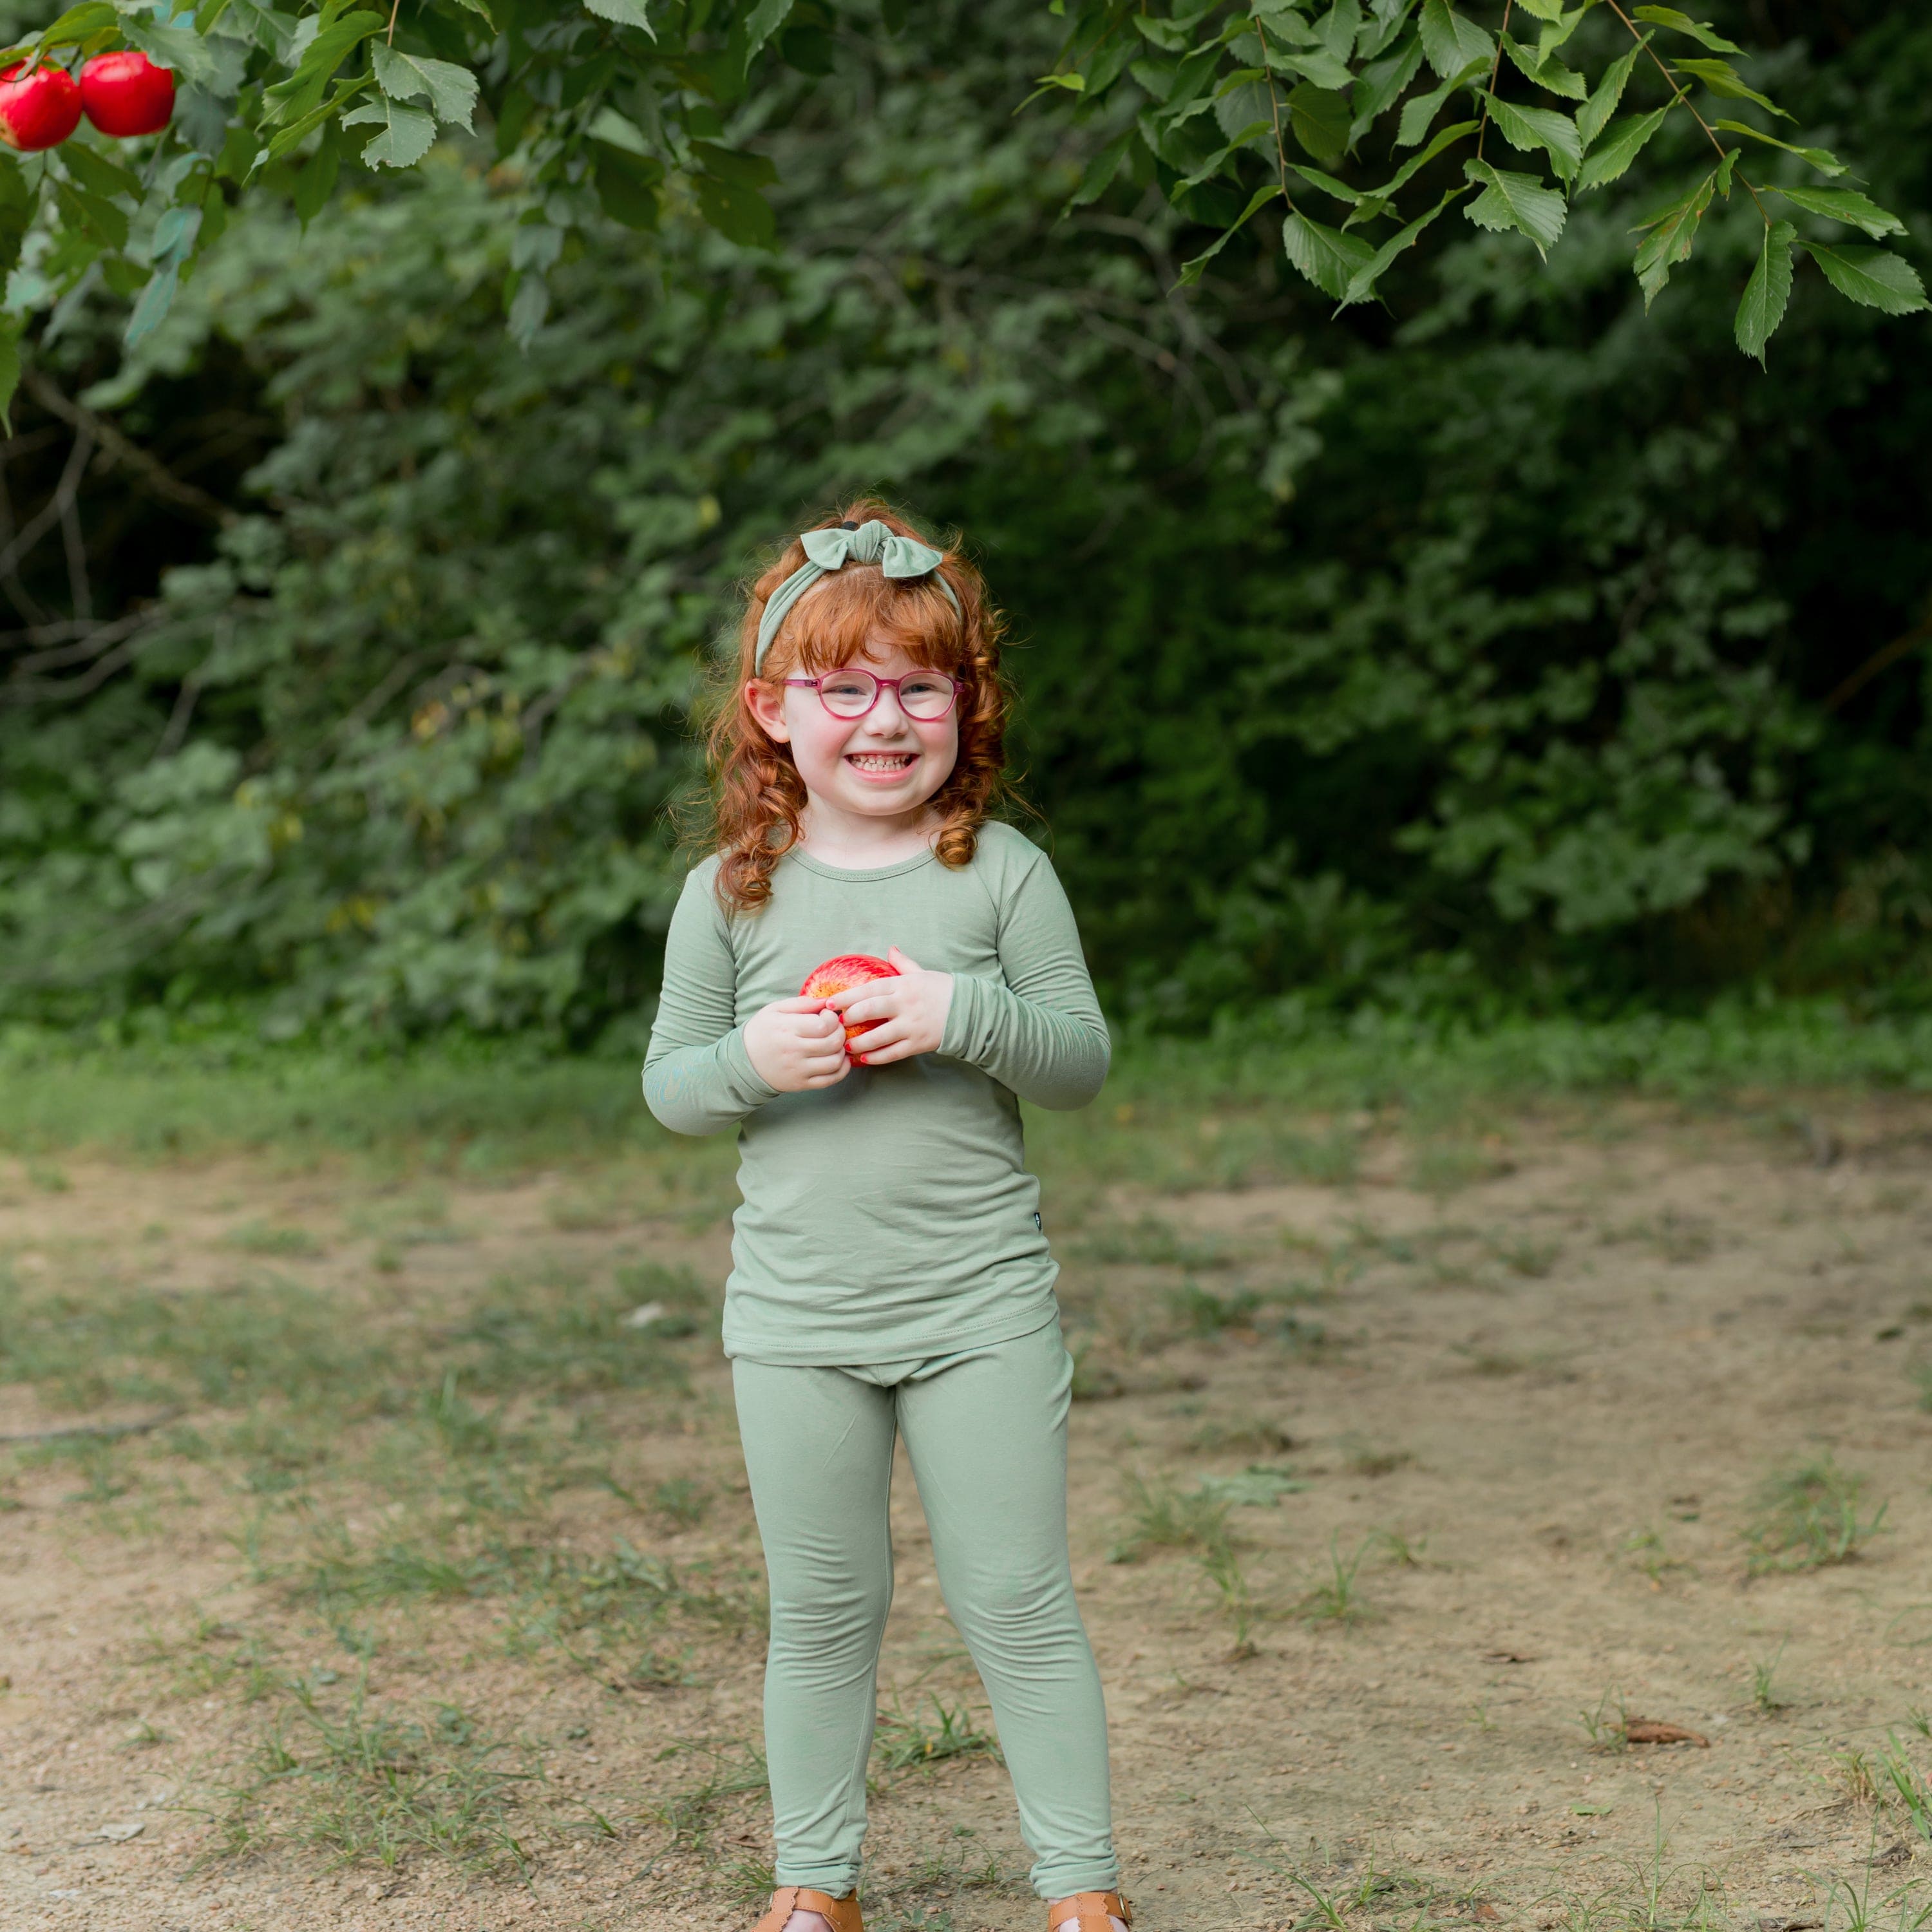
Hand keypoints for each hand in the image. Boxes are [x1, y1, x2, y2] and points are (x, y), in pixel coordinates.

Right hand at [743, 996, 851, 1092]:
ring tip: (835, 1043)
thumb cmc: (761, 1032)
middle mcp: (793, 1051)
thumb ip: (802, 1003)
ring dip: (842, 1050)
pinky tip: (839, 1059)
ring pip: (834, 1061)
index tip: (826, 1015)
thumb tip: (827, 1002)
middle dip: (840, 1032)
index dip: (832, 1018)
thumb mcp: (774, 1010)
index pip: (824, 1025)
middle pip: (833, 1042)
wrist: (743, 1062)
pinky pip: (830, 1080)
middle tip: (834, 1028)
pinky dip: (842, 1069)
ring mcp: (798, 1070)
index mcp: (787, 1028)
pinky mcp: (801, 1084)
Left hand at [822, 946, 953, 1066]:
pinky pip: (891, 1053)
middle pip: (868, 1011)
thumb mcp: (922, 973)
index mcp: (903, 985)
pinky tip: (864, 1059)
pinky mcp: (917, 1043)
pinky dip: (876, 1057)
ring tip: (845, 1046)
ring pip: (877, 1036)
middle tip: (834, 1025)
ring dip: (857, 1043)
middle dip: (847, 1018)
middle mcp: (904, 1005)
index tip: (828, 1003)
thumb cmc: (943, 990)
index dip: (846, 997)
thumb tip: (890, 949)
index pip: (868, 989)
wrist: (970, 1011)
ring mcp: (911, 1025)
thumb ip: (903, 963)